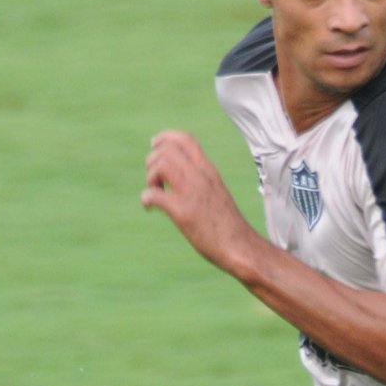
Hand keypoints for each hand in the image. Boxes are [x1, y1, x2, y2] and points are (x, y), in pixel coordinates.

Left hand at [142, 130, 255, 272]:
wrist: (240, 246)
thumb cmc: (227, 224)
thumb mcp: (216, 191)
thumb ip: (201, 180)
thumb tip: (182, 177)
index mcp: (209, 171)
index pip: (186, 139)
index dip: (165, 138)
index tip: (155, 147)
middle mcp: (201, 177)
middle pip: (167, 150)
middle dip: (153, 161)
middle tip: (156, 180)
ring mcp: (192, 194)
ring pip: (160, 165)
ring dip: (150, 178)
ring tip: (155, 192)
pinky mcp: (183, 213)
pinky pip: (154, 195)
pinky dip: (146, 199)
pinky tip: (150, 208)